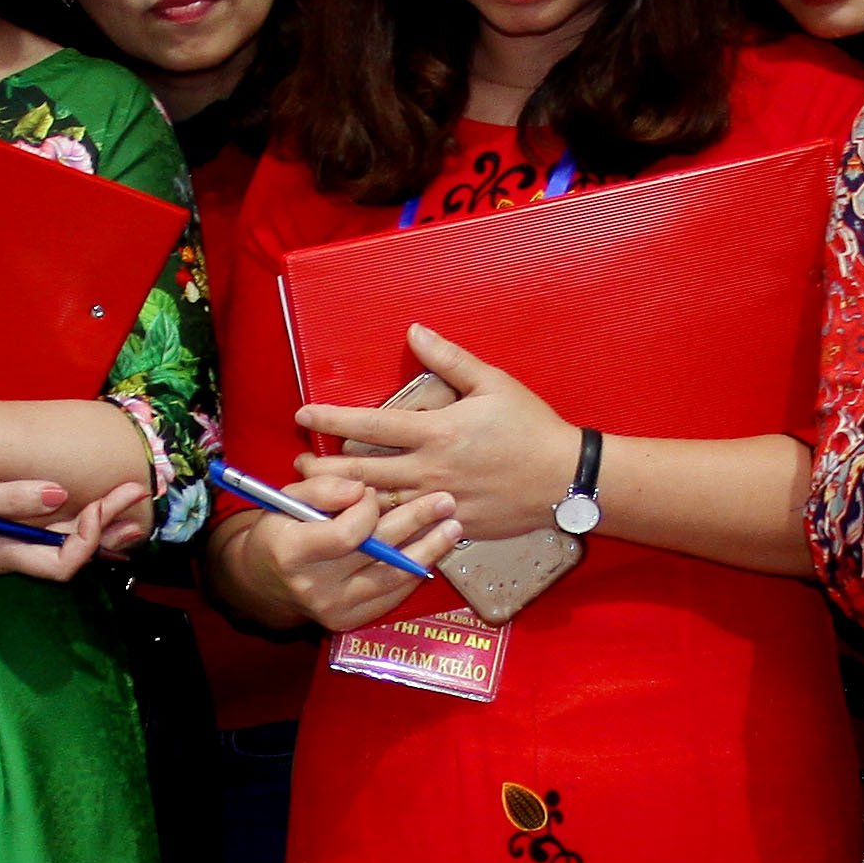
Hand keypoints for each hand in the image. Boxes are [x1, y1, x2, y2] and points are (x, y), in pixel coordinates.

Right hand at [0, 476, 145, 583]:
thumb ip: (9, 498)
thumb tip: (60, 493)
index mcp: (1, 553)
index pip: (65, 562)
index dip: (91, 535)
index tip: (100, 501)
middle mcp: (6, 559)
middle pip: (71, 557)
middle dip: (109, 528)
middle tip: (139, 495)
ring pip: (59, 549)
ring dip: (95, 527)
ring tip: (127, 505)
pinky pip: (42, 541)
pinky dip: (69, 525)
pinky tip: (84, 508)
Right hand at [227, 468, 461, 633]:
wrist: (264, 579)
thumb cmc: (279, 530)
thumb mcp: (287, 498)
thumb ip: (322, 487)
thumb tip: (361, 488)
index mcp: (292, 552)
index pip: (346, 534)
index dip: (367, 510)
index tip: (372, 491)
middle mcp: (314, 587)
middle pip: (377, 555)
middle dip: (415, 522)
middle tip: (446, 500)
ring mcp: (333, 609)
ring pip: (392, 577)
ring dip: (428, 550)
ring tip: (453, 527)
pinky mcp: (349, 621)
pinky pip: (391, 595)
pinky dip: (413, 572)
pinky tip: (432, 551)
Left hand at [288, 326, 572, 535]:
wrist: (566, 478)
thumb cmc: (531, 426)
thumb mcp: (493, 383)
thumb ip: (449, 359)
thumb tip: (414, 332)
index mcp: (437, 431)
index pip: (371, 425)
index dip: (332, 420)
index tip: (303, 415)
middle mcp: (432, 469)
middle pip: (362, 473)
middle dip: (323, 472)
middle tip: (297, 470)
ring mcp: (441, 502)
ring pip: (379, 507)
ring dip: (344, 503)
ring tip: (316, 499)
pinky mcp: (453, 526)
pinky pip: (410, 530)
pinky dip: (380, 528)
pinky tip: (360, 527)